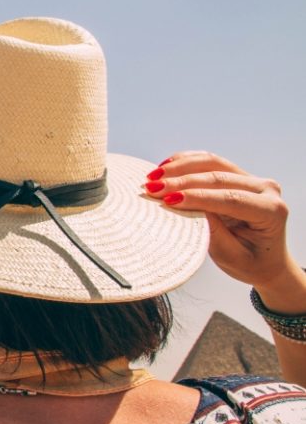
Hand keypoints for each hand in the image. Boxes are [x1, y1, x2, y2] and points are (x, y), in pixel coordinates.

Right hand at [142, 151, 302, 308]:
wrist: (265, 260)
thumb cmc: (250, 262)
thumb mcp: (230, 254)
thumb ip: (212, 230)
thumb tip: (184, 206)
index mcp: (271, 210)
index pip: (230, 198)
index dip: (197, 198)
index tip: (167, 200)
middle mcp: (266, 189)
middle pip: (218, 177)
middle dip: (181, 181)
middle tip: (151, 188)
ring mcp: (253, 179)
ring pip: (212, 162)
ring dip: (180, 167)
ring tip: (154, 176)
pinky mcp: (238, 175)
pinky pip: (211, 161)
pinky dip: (186, 161)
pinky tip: (166, 166)